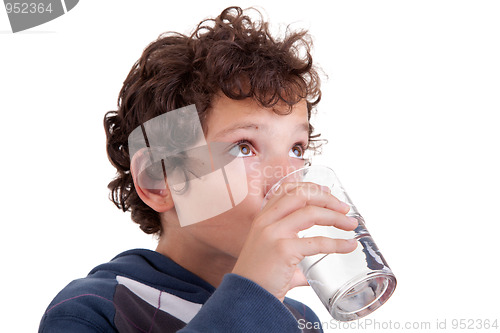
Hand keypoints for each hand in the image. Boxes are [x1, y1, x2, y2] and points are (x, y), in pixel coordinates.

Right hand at [232, 182, 357, 300]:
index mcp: (262, 219)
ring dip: (336, 217)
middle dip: (327, 199)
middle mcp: (266, 221)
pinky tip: (349, 246)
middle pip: (301, 195)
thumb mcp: (269, 256)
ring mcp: (274, 233)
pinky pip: (318, 242)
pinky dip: (338, 243)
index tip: (327, 193)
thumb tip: (308, 272)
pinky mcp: (283, 250)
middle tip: (344, 208)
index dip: (309, 188)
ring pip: (311, 213)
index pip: (286, 190)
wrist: (245, 299)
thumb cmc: (257, 280)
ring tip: (351, 225)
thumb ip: (290, 259)